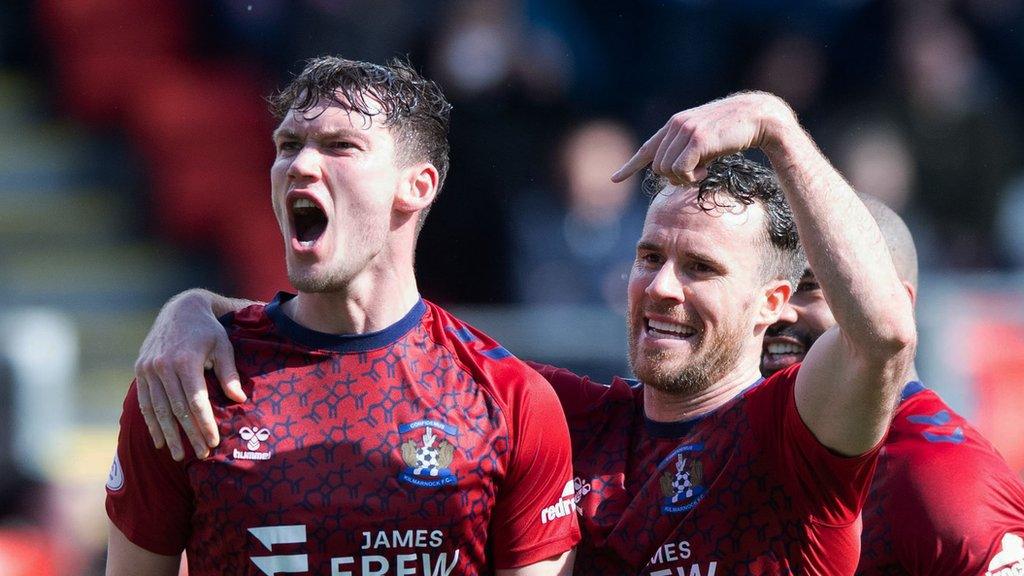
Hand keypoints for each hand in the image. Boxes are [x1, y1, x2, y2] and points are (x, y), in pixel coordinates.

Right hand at [134, 290, 244, 460]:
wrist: (180, 309)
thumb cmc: (208, 330)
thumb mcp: (224, 346)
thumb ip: (229, 373)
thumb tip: (239, 399)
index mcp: (185, 361)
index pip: (195, 401)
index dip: (204, 423)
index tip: (213, 442)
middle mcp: (163, 366)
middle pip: (176, 409)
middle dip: (189, 435)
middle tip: (200, 455)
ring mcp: (148, 369)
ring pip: (158, 409)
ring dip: (168, 435)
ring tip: (178, 455)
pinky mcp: (140, 370)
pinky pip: (145, 402)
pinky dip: (151, 422)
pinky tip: (159, 439)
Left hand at [611, 92, 794, 184]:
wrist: (758, 117)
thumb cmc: (734, 131)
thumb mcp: (704, 140)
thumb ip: (686, 150)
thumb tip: (671, 174)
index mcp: (675, 124)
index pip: (647, 148)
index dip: (630, 166)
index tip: (615, 179)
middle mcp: (675, 125)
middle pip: (657, 167)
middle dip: (675, 178)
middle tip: (698, 173)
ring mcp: (685, 131)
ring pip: (666, 171)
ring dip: (685, 178)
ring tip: (705, 168)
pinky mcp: (696, 139)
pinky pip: (680, 171)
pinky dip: (692, 176)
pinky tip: (707, 168)